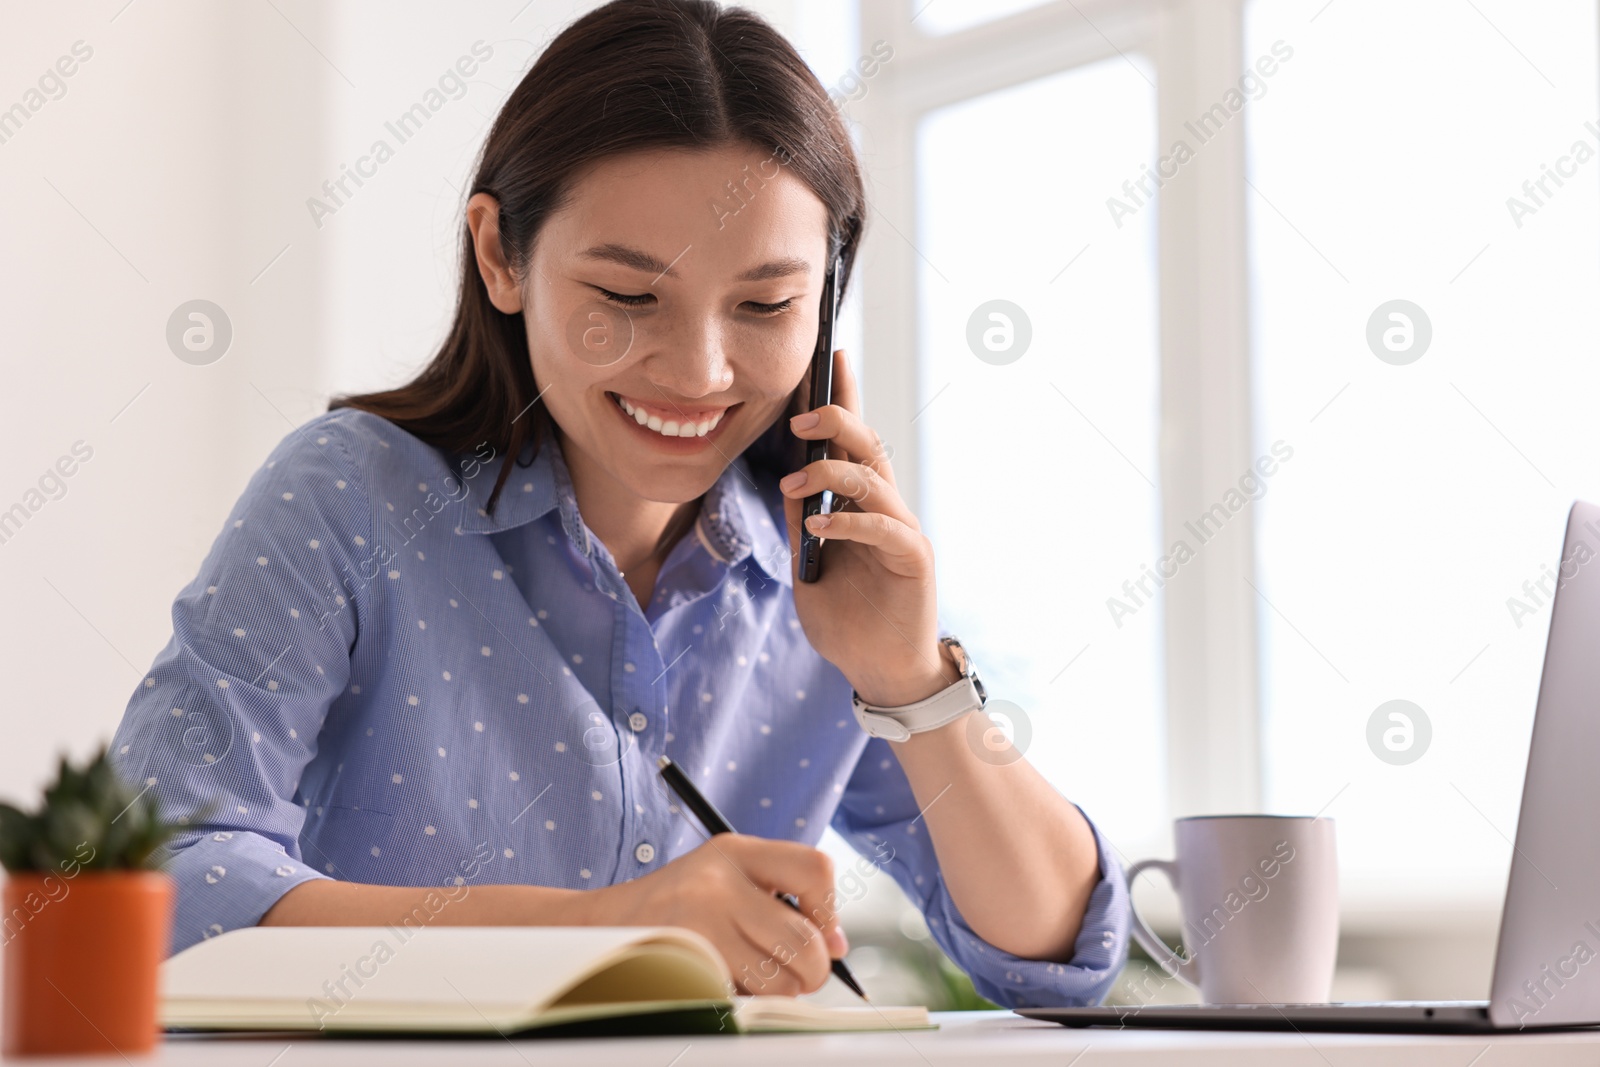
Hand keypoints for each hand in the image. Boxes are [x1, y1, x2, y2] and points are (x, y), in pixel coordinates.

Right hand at [585, 834, 846, 994]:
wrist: (601, 925)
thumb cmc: (679, 906)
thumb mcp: (726, 879)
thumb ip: (784, 898)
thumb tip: (838, 945)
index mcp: (734, 852)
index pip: (815, 870)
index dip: (830, 911)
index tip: (825, 935)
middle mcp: (716, 883)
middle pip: (804, 940)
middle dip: (813, 971)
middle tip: (801, 976)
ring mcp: (697, 925)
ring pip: (777, 980)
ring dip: (778, 993)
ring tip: (755, 979)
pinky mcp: (683, 967)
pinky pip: (742, 1000)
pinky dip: (745, 1003)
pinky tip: (726, 985)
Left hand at [781, 349, 953, 706]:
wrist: (877, 671)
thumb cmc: (846, 620)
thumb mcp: (806, 568)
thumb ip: (800, 525)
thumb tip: (788, 481)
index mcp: (861, 505)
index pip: (851, 442)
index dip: (844, 397)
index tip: (831, 356)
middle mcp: (886, 509)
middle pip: (868, 444)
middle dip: (836, 419)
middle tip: (799, 417)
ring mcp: (903, 531)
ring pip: (875, 479)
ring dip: (832, 473)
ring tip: (795, 483)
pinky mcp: (914, 561)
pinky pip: (884, 528)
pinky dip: (849, 523)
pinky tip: (817, 528)